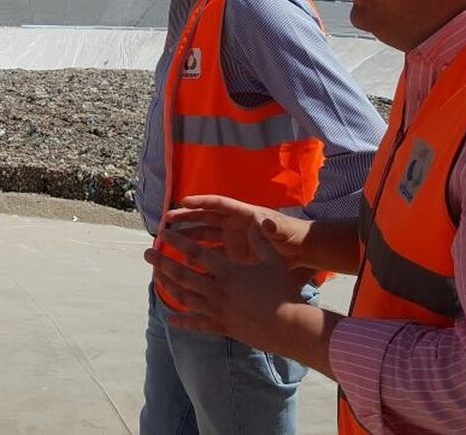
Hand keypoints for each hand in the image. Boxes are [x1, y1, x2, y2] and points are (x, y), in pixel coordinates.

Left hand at [145, 222, 323, 363]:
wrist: (290, 327)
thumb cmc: (283, 292)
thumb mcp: (273, 262)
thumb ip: (261, 242)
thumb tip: (256, 223)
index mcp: (228, 272)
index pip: (196, 253)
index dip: (178, 242)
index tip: (164, 234)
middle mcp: (217, 291)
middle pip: (182, 274)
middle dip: (162, 263)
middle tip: (147, 254)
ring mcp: (217, 311)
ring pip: (184, 298)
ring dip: (167, 286)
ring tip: (155, 277)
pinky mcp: (221, 327)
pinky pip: (196, 324)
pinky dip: (181, 321)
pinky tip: (168, 318)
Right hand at [163, 195, 310, 267]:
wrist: (298, 251)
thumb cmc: (291, 236)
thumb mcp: (283, 233)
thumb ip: (274, 229)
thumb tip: (267, 223)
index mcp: (243, 214)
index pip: (219, 204)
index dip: (201, 202)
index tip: (183, 201)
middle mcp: (233, 224)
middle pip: (205, 217)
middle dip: (186, 218)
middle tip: (166, 220)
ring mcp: (230, 239)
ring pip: (203, 236)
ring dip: (187, 237)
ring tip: (169, 242)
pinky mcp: (231, 254)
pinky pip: (210, 254)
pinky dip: (197, 257)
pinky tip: (183, 264)